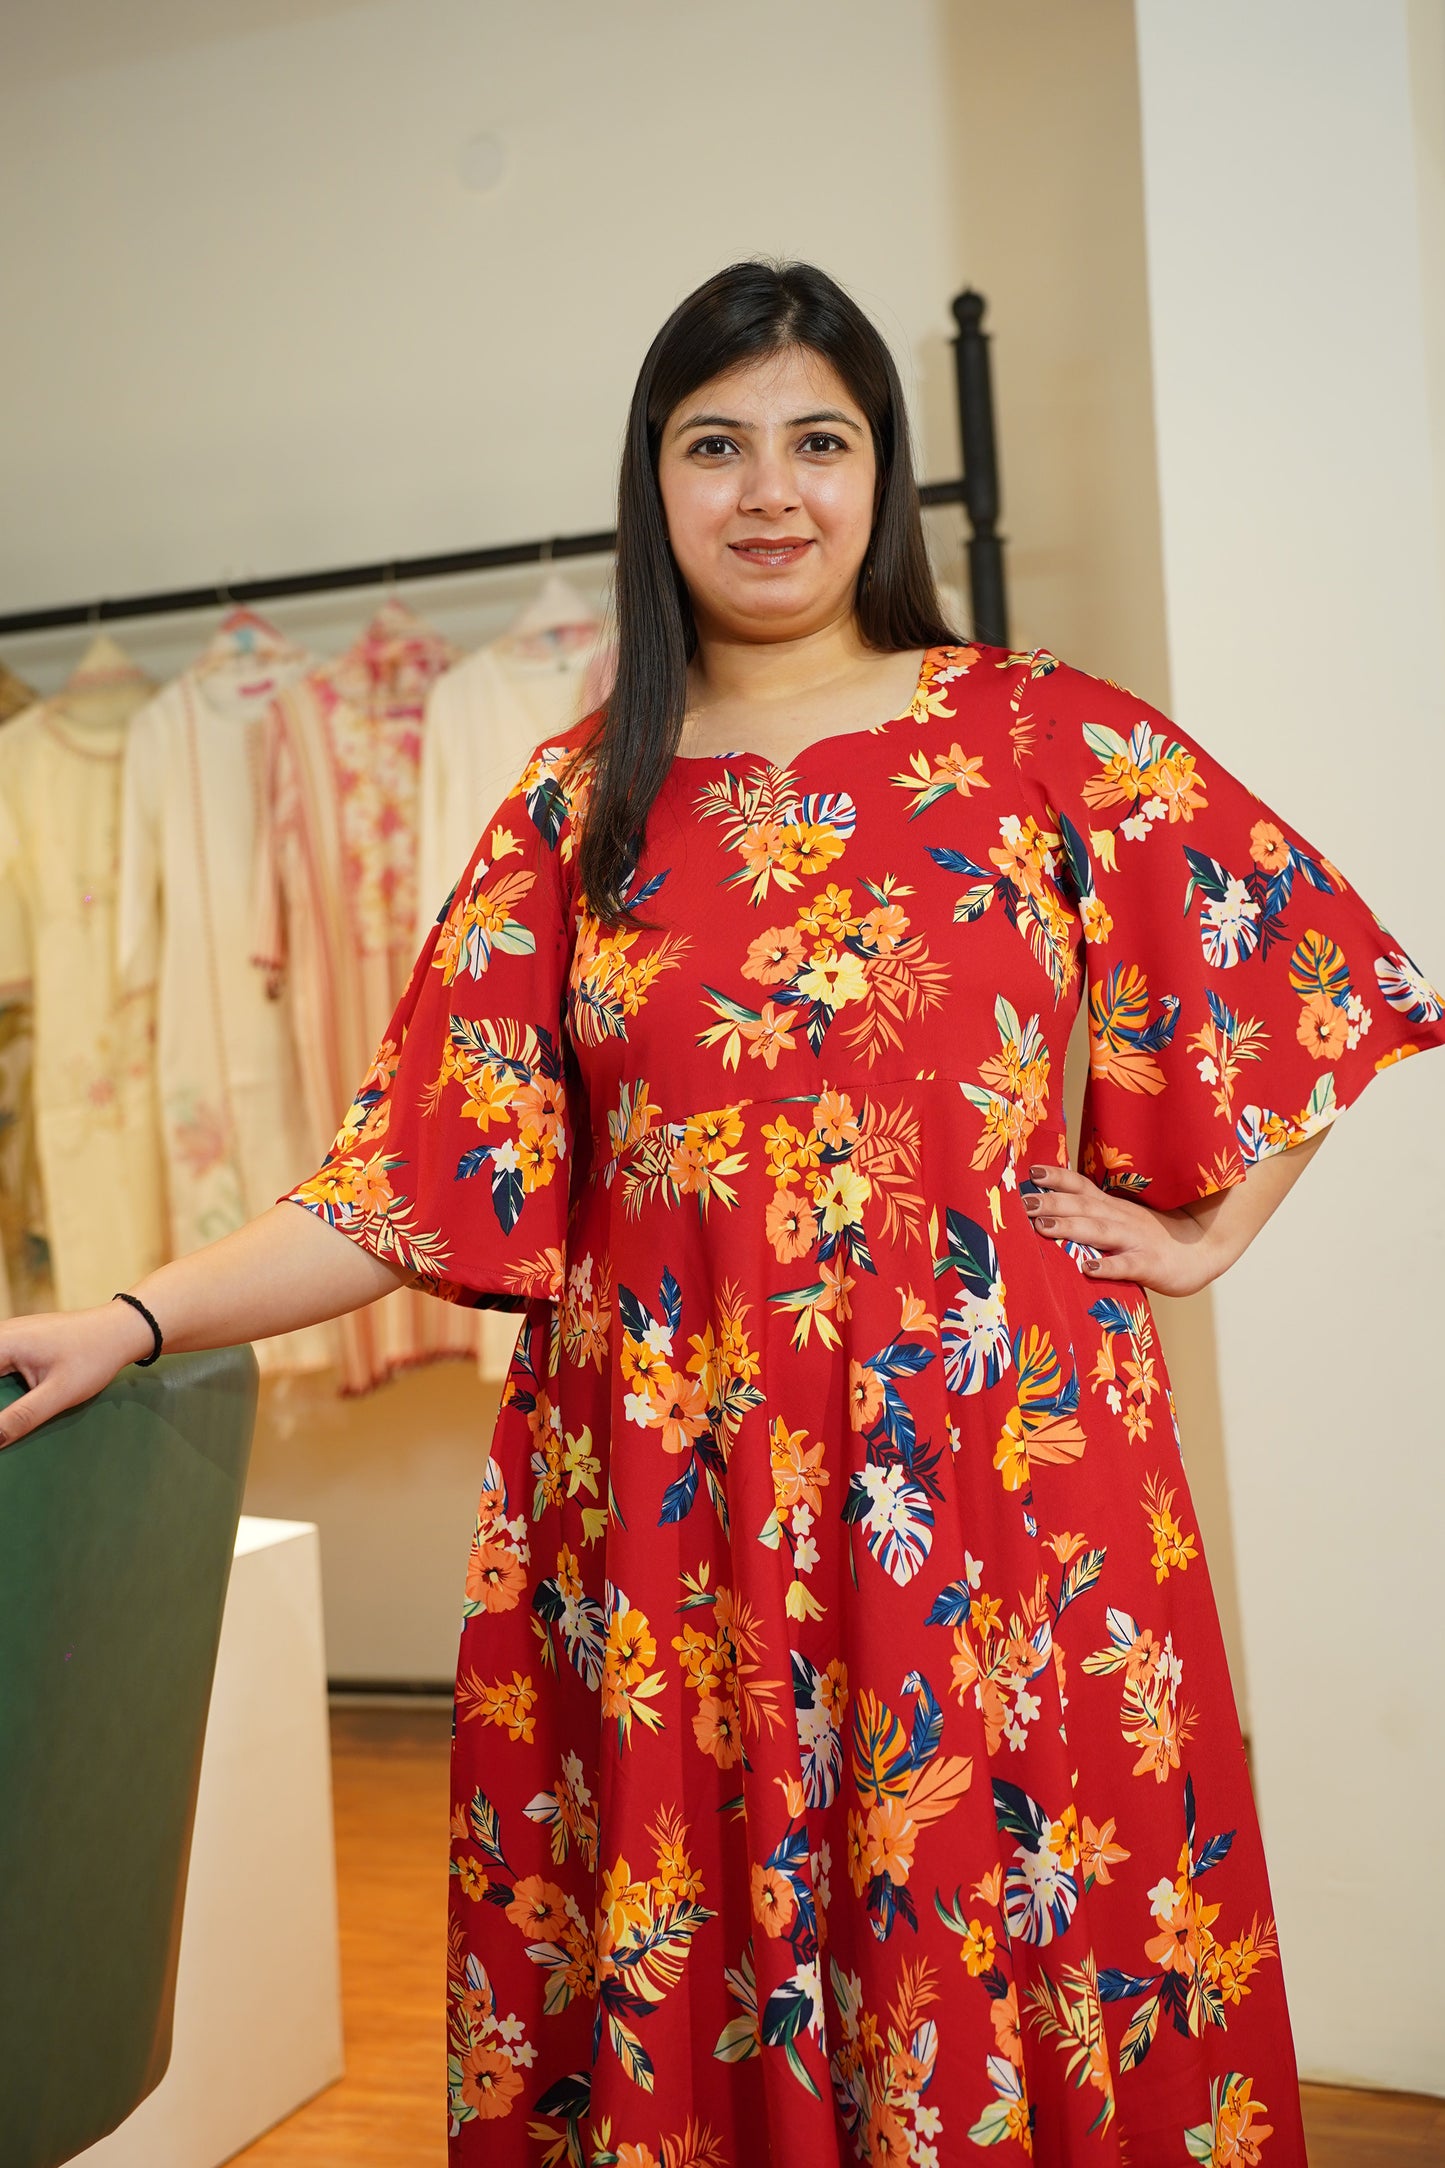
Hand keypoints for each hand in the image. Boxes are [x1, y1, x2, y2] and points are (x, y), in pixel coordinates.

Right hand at [0, 1300, 154, 1448]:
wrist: (121, 1329)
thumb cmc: (93, 1357)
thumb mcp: (59, 1394)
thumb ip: (22, 1418)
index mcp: (3, 1343)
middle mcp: (1, 1334)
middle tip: (4, 1427)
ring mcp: (8, 1335)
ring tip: (8, 1417)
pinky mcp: (17, 1341)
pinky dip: (1, 1385)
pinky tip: (9, 1403)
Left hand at [1022, 1164, 1219, 1297]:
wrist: (1203, 1251)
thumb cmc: (1154, 1238)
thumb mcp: (1122, 1219)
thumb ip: (1093, 1213)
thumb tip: (1052, 1210)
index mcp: (1112, 1207)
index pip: (1081, 1186)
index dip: (1057, 1178)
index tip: (1031, 1171)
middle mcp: (1121, 1218)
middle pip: (1083, 1206)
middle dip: (1052, 1202)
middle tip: (1024, 1202)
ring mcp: (1136, 1240)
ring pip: (1099, 1231)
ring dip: (1070, 1227)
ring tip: (1043, 1227)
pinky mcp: (1149, 1265)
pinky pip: (1126, 1265)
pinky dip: (1107, 1266)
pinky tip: (1088, 1269)